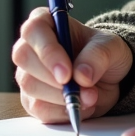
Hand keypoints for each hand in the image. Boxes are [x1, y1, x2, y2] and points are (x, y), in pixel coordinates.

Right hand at [12, 7, 132, 123]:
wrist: (108, 77)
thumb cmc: (103, 53)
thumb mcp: (110, 47)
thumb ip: (97, 56)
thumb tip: (81, 76)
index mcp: (46, 23)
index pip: (33, 31)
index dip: (47, 51)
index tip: (66, 73)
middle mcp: (31, 47)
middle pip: (24, 58)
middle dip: (52, 78)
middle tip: (80, 88)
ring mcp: (28, 73)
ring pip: (30, 86)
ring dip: (61, 97)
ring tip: (90, 96)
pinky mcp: (33, 99)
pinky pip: (38, 109)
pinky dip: (61, 113)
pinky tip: (80, 107)